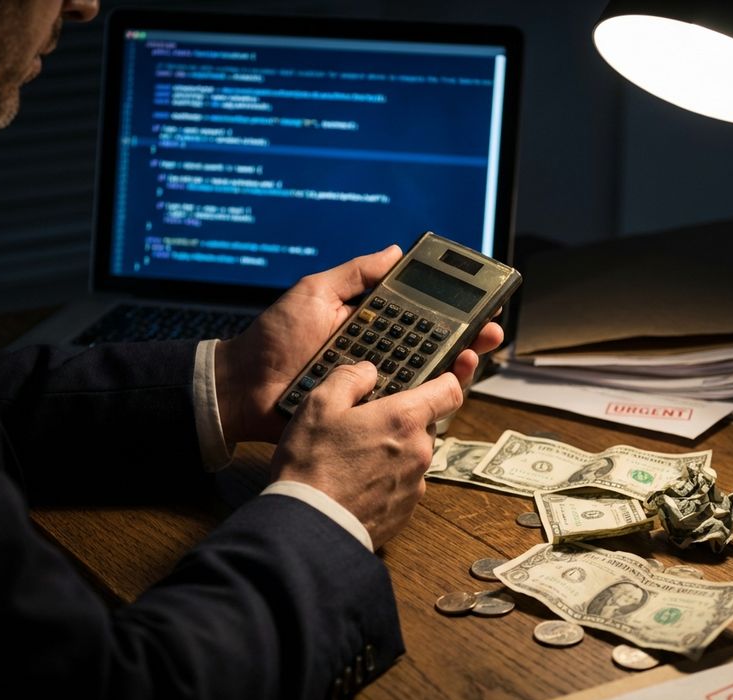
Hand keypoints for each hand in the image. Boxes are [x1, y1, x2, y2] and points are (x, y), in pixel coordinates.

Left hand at [213, 244, 503, 444]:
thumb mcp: (314, 293)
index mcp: (368, 325)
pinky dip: (428, 399)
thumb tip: (395, 251)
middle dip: (466, 338)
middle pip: (432, 347)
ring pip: (425, 378)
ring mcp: (373, 386)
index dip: (450, 310)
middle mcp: (376, 354)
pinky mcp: (365, 414)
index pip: (418, 315)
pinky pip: (402, 407)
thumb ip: (355, 274)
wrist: (243, 388)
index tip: (478, 302)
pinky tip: (446, 387)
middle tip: (489, 331)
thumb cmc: (273, 339)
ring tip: (473, 355)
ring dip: (455, 366)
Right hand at [270, 361, 462, 548]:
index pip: (450, 391)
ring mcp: (415, 485)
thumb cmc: (313, 464)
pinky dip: (386, 480)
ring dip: (393, 451)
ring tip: (353, 457)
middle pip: (425, 425)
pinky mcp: (405, 512)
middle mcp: (419, 451)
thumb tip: (368, 371)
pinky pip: (402, 485)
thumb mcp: (319, 404)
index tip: (441, 376)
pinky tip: (355, 482)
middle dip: (402, 420)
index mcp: (404, 419)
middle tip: (366, 422)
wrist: (310, 526)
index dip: (448, 379)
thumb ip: (349, 378)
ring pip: (412, 456)